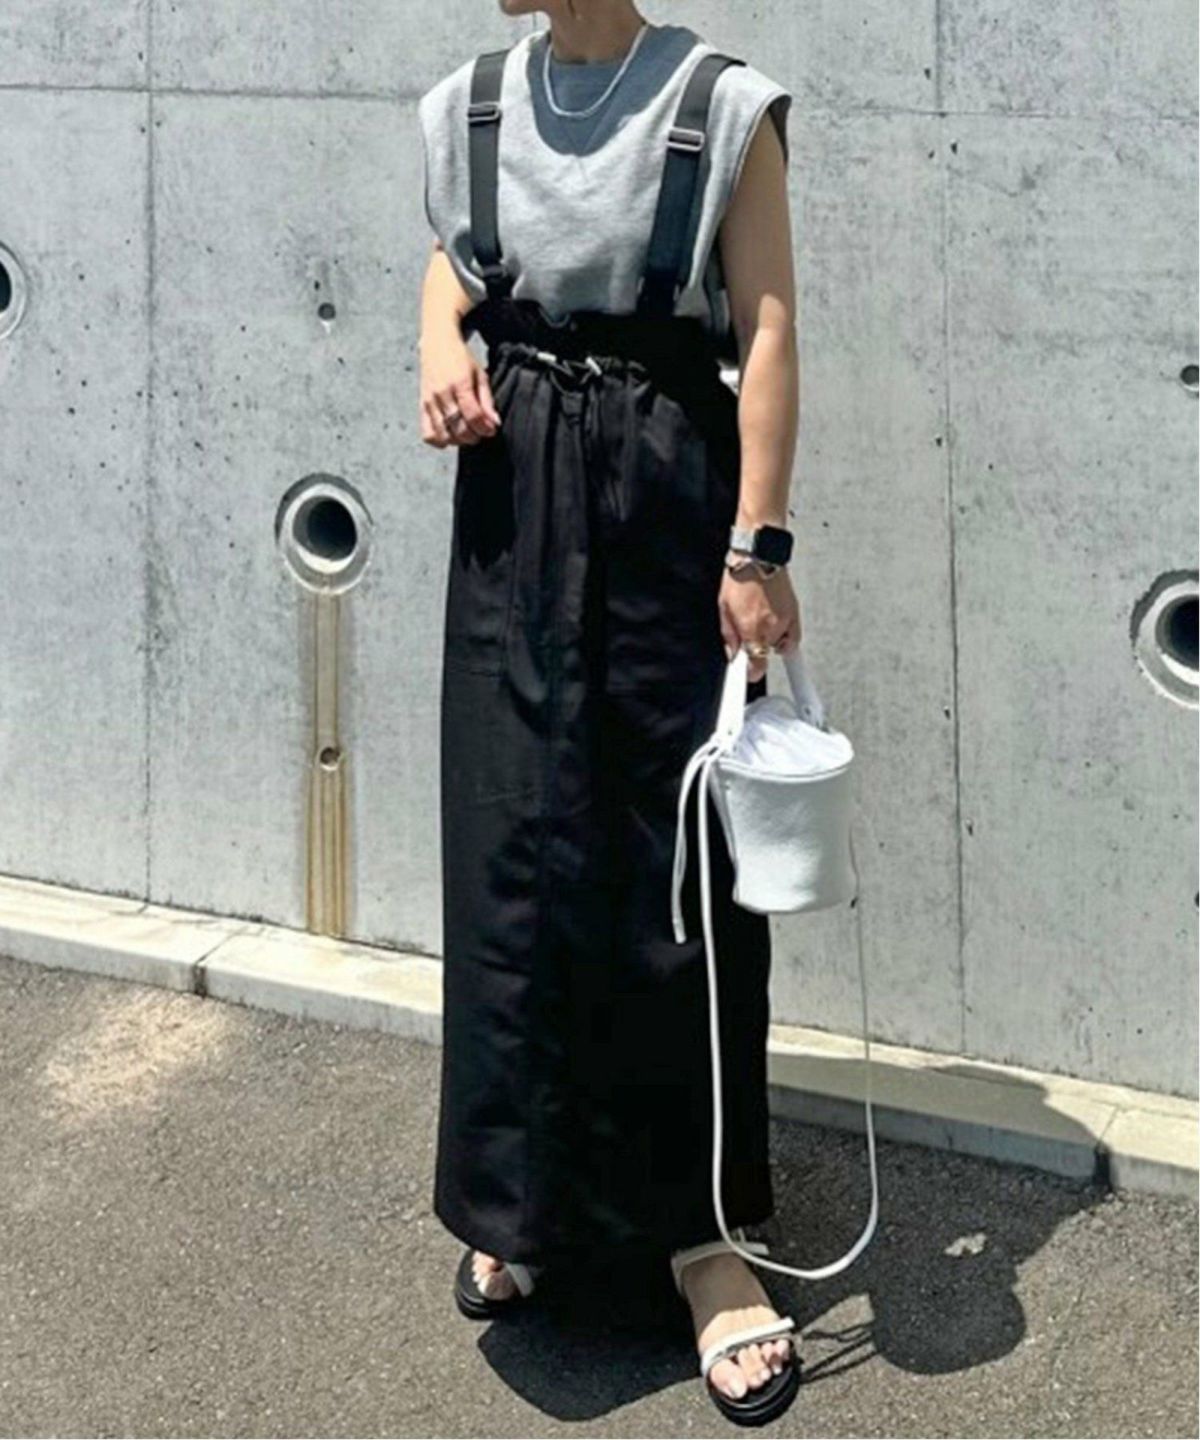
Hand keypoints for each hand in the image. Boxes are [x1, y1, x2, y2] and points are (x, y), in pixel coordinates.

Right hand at [419, 327, 500, 446]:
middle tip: (480, 432)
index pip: (473, 415)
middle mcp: (442, 393)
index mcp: (459, 383)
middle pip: (459, 428)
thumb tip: (494, 423)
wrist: (437, 343)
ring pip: (444, 434)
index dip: (484, 428)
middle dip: (474, 436)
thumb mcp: (480, 374)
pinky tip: (449, 435)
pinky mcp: (422, 406)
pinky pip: (428, 433)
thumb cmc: (460, 358)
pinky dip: (439, 440)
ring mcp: (430, 400)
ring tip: (466, 433)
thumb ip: (487, 401)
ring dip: (458, 440)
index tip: (491, 430)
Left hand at [717, 564, 801, 682]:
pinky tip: (775, 625)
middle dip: (756, 650)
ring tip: (759, 622)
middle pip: (767, 655)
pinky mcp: (795, 612)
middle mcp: (771, 628)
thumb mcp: (723, 608)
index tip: (747, 674)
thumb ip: (729, 635)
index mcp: (751, 629)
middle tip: (747, 634)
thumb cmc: (740, 577)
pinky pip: (794, 636)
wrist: (759, 556)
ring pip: (780, 646)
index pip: (757, 666)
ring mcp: (786, 621)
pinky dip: (786, 636)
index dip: (751, 673)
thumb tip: (733, 654)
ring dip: (770, 641)